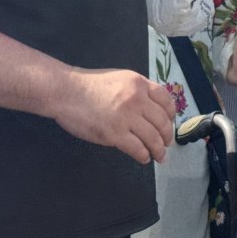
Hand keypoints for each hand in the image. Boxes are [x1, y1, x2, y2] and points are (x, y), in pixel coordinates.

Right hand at [50, 68, 174, 163]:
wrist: (65, 91)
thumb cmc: (89, 85)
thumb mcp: (120, 79)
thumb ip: (137, 90)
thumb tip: (150, 107)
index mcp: (139, 84)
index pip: (166, 101)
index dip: (171, 115)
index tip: (170, 123)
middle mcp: (137, 99)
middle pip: (162, 122)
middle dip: (167, 136)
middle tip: (166, 144)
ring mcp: (126, 117)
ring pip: (153, 138)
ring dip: (159, 150)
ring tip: (159, 156)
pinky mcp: (114, 134)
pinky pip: (137, 148)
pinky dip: (144, 155)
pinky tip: (144, 158)